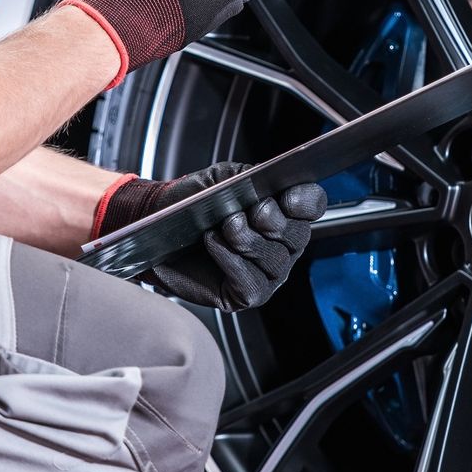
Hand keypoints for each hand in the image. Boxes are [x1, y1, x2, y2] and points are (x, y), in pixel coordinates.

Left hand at [94, 163, 328, 312]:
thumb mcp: (220, 179)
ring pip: (274, 259)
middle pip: (297, 234)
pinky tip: (213, 244)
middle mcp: (282, 245)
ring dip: (246, 240)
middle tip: (247, 211)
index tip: (286, 197)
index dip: (306, 202)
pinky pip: (252, 282)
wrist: (157, 228)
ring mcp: (268, 273)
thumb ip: (247, 176)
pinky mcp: (246, 294)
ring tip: (222, 227)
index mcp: (283, 212)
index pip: (313, 205)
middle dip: (271, 219)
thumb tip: (267, 188)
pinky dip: (231, 261)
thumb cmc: (191, 205)